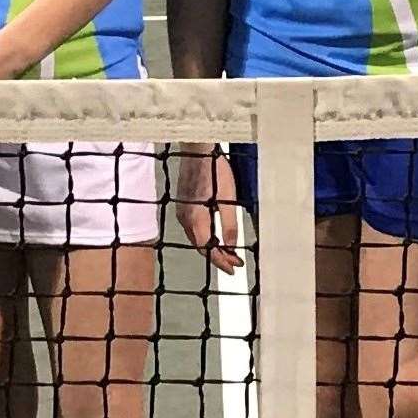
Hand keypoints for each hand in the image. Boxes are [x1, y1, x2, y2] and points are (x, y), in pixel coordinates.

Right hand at [173, 146, 242, 272]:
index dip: (222, 261)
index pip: (208, 249)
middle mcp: (185, 218)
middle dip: (218, 257)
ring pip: (197, 238)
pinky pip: (194, 228)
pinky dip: (205, 236)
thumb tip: (232, 245)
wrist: (198, 149)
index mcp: (196, 219)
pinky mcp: (184, 205)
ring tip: (228, 252)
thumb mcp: (228, 198)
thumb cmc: (213, 168)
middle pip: (201, 246)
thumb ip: (229, 224)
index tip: (234, 268)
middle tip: (234, 263)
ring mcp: (182, 212)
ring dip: (212, 247)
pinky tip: (215, 235)